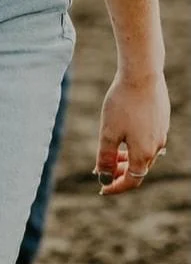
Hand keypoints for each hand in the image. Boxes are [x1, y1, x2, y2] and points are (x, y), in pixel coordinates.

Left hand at [95, 71, 169, 193]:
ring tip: (112, 154)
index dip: (116, 187)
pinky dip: (135, 146)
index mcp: (144, 152)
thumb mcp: (108, 133)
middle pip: (139, 169)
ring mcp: (162, 133)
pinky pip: (149, 141)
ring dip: (128, 159)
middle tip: (102, 171)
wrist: (142, 75)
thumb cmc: (122, 103)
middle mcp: (157, 146)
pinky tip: (124, 136)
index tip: (102, 188)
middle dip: (120, 173)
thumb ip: (106, 158)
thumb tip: (104, 177)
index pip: (132, 180)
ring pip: (144, 155)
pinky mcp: (162, 121)